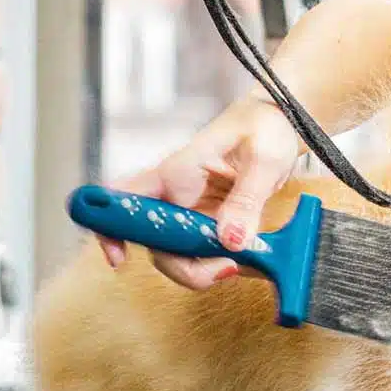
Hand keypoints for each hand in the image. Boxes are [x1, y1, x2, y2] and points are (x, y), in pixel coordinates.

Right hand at [98, 95, 300, 289]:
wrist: (281, 121)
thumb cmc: (266, 126)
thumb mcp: (263, 160)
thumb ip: (247, 200)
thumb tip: (230, 240)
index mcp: (176, 172)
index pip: (123, 198)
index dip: (109, 229)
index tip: (119, 259)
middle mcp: (176, 195)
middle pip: (155, 245)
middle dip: (185, 268)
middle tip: (226, 267)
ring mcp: (192, 211)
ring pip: (180, 256)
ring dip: (208, 269)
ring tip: (245, 261)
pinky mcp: (210, 222)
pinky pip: (206, 252)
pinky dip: (225, 262)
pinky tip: (252, 259)